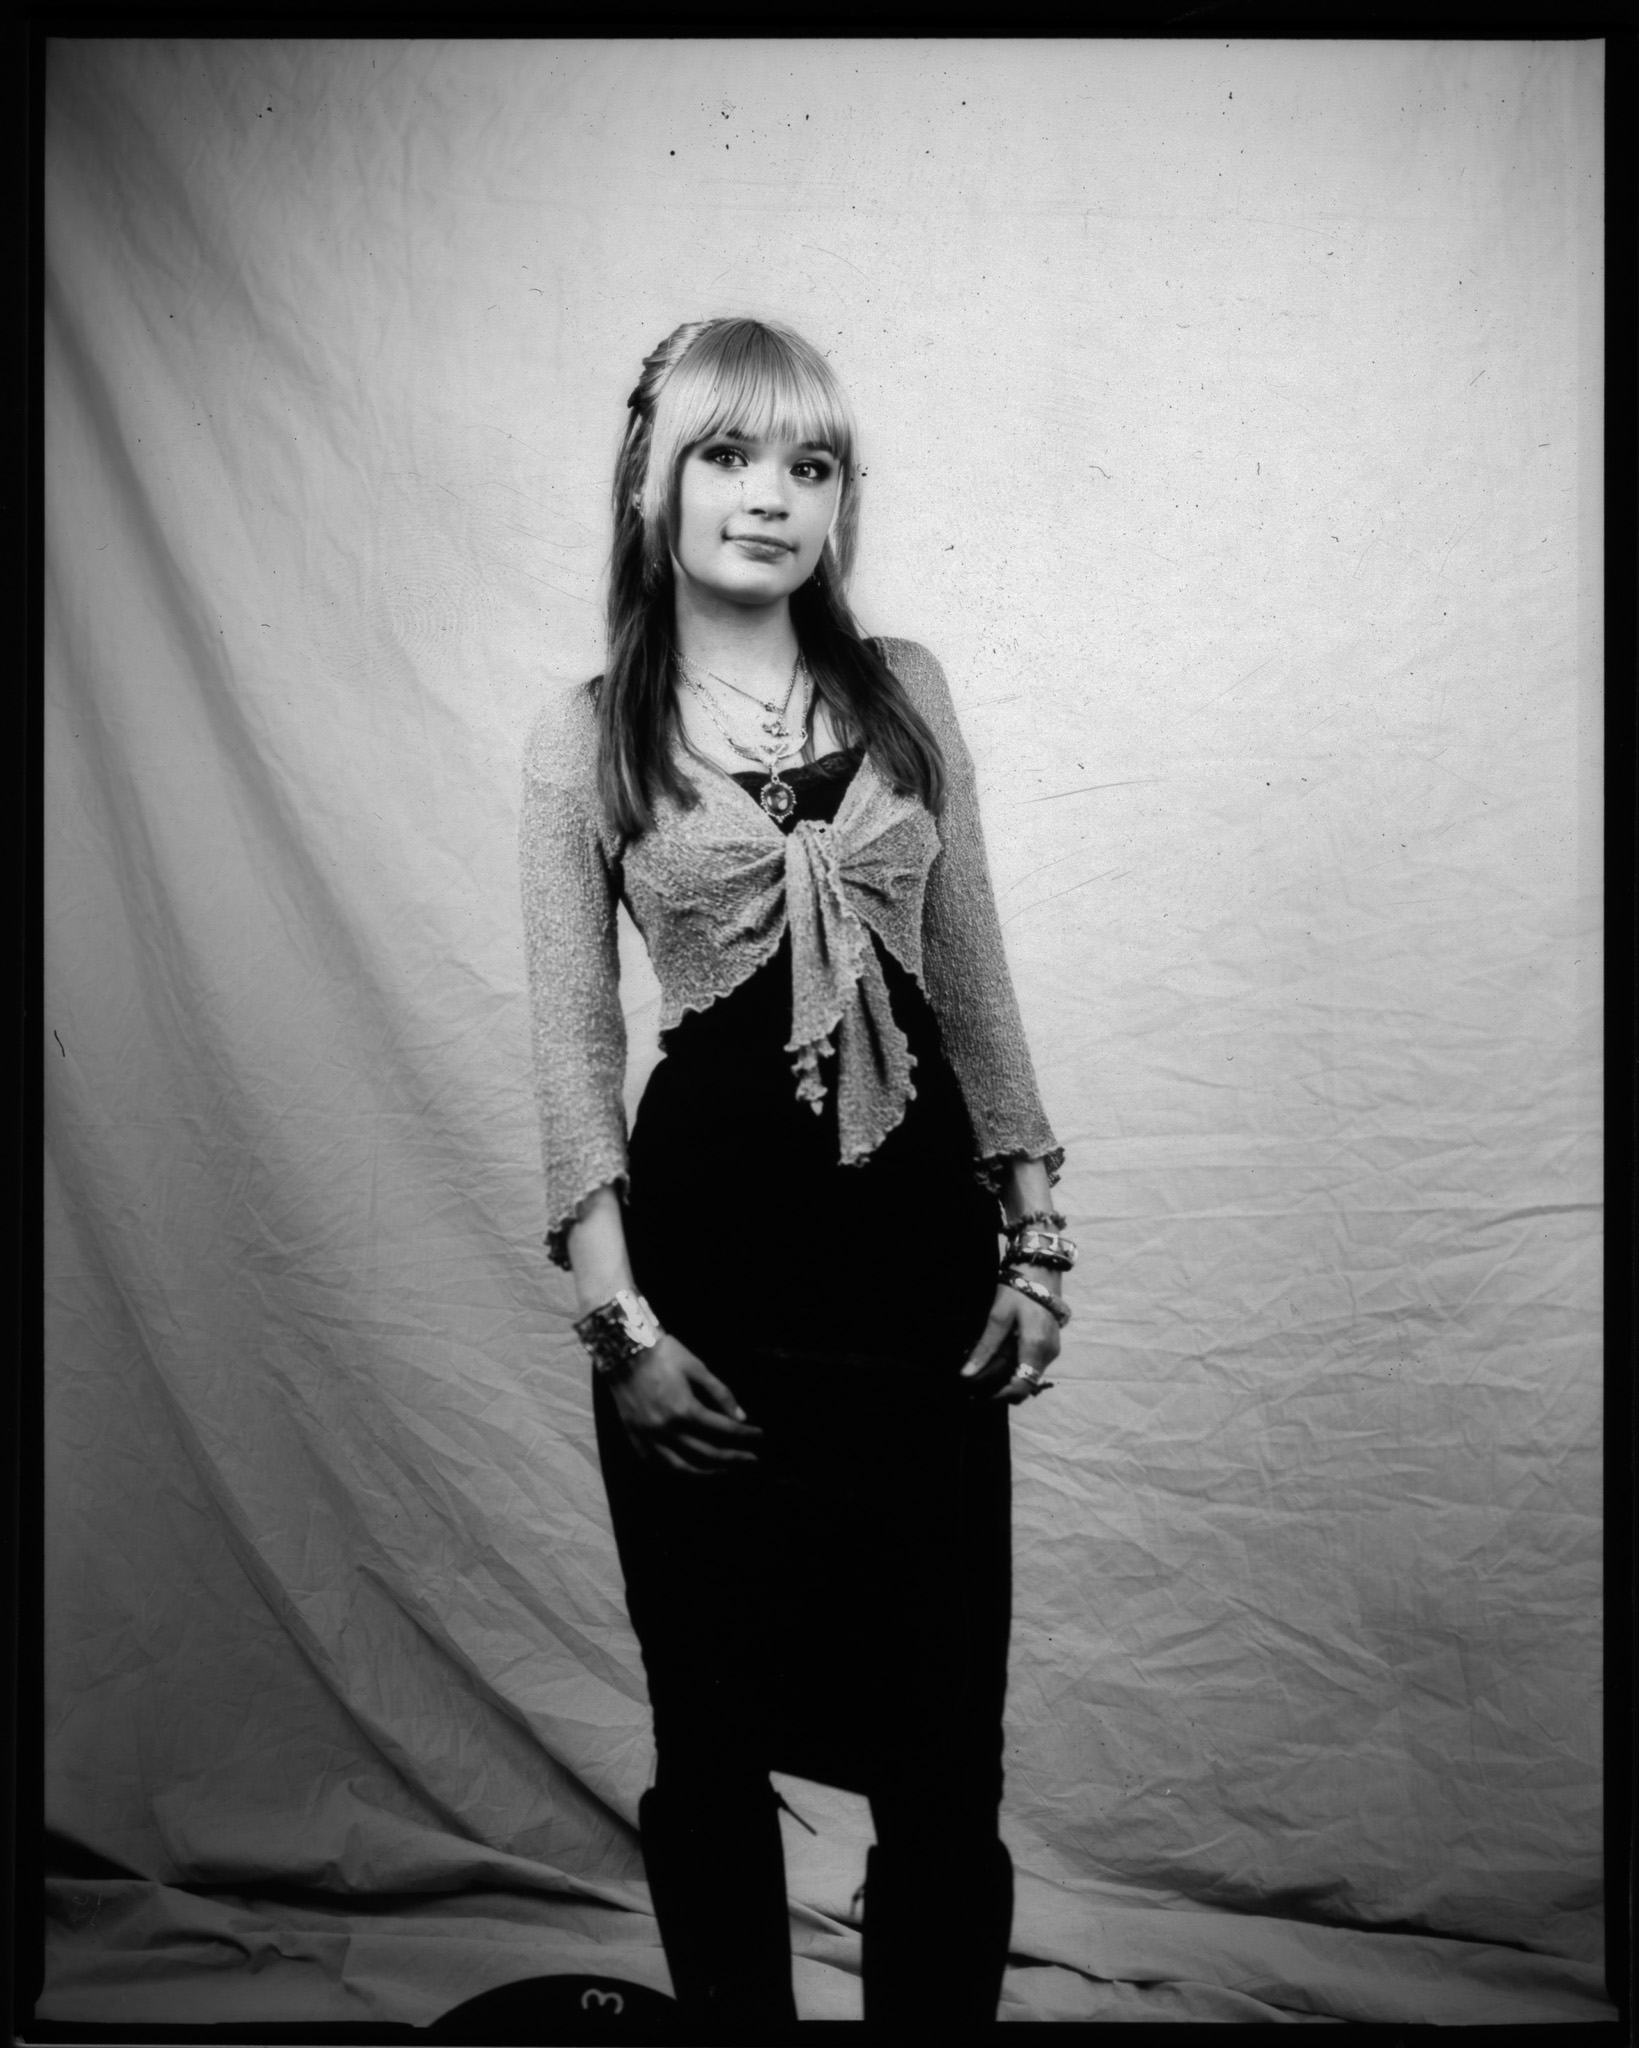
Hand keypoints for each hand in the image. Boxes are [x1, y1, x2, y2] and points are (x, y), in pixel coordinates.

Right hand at [610, 1332, 763, 1474]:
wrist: (621, 1349)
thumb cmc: (663, 1353)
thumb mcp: (696, 1367)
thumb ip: (720, 1393)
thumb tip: (741, 1417)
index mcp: (684, 1410)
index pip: (723, 1430)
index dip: (745, 1435)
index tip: (760, 1435)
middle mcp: (666, 1429)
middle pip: (707, 1453)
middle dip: (734, 1458)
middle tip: (752, 1460)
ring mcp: (647, 1437)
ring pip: (682, 1467)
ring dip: (708, 1472)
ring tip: (726, 1471)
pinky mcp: (634, 1438)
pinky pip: (658, 1463)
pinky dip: (677, 1469)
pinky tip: (691, 1467)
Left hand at [959, 1279, 1061, 1402]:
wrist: (1041, 1270)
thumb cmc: (1019, 1289)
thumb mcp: (998, 1316)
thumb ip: (985, 1347)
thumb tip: (967, 1373)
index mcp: (1036, 1347)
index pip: (1021, 1387)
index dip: (1000, 1396)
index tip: (979, 1394)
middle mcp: (1048, 1353)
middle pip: (1026, 1385)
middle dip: (1002, 1389)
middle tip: (977, 1384)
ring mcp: (1052, 1349)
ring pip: (1030, 1376)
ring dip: (1009, 1378)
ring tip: (984, 1369)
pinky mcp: (1051, 1345)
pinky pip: (1033, 1365)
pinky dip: (1017, 1367)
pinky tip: (1000, 1358)